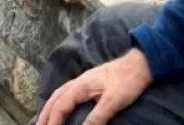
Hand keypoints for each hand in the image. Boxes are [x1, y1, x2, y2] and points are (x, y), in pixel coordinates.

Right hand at [37, 49, 153, 124]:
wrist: (139, 64)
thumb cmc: (127, 82)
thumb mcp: (113, 101)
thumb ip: (97, 116)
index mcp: (81, 86)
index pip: (61, 105)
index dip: (53, 120)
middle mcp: (78, 82)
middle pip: (55, 98)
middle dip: (45, 114)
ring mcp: (82, 80)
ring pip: (59, 94)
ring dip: (49, 107)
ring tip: (44, 119)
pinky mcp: (88, 82)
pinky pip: (66, 92)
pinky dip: (58, 101)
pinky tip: (61, 106)